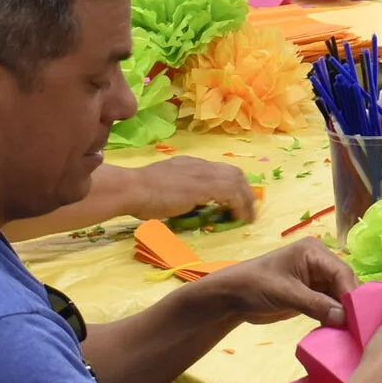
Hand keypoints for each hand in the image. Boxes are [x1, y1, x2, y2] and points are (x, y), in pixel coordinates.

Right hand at [119, 156, 255, 222]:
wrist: (133, 189)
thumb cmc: (139, 194)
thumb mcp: (164, 188)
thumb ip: (178, 192)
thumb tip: (184, 205)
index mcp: (189, 164)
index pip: (219, 170)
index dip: (232, 184)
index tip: (236, 199)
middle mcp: (200, 165)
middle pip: (234, 172)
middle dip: (245, 190)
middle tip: (248, 208)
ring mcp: (203, 173)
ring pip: (237, 180)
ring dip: (246, 200)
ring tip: (247, 216)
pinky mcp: (205, 186)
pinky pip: (232, 193)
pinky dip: (240, 205)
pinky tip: (239, 217)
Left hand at [190, 240, 358, 326]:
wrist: (231, 297)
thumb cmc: (255, 286)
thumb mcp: (285, 293)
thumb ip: (315, 304)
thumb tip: (343, 318)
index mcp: (315, 252)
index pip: (342, 271)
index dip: (352, 294)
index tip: (359, 317)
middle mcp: (320, 262)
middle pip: (345, 283)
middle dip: (352, 304)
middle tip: (361, 328)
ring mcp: (317, 279)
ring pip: (340, 296)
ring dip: (345, 313)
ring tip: (355, 332)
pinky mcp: (312, 295)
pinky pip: (331, 305)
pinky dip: (335, 317)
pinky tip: (342, 331)